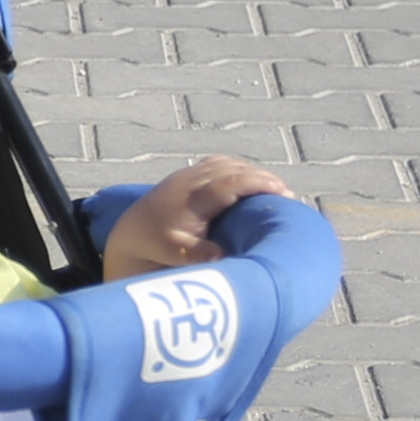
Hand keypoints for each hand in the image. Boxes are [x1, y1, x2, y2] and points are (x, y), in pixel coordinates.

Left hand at [96, 155, 278, 280]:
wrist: (132, 232)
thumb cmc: (157, 246)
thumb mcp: (174, 254)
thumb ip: (198, 254)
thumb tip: (221, 256)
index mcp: (191, 199)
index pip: (230, 182)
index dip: (257, 183)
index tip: (283, 192)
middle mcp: (191, 181)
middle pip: (233, 169)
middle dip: (262, 177)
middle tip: (287, 195)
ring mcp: (189, 174)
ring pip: (228, 163)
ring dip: (252, 172)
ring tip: (275, 189)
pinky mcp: (189, 174)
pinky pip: (220, 163)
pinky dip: (239, 169)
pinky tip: (252, 182)